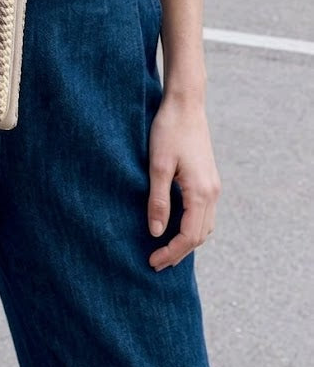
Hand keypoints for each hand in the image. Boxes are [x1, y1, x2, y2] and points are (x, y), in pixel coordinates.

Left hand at [146, 93, 220, 270]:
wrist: (186, 104)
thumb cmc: (168, 130)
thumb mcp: (157, 165)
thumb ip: (158, 200)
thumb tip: (156, 233)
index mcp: (200, 192)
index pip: (189, 236)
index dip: (171, 253)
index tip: (152, 262)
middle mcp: (212, 192)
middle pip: (199, 235)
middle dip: (179, 252)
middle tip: (156, 262)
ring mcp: (213, 185)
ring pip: (205, 225)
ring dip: (187, 240)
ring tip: (165, 249)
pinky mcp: (209, 178)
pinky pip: (204, 212)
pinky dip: (192, 225)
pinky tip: (176, 224)